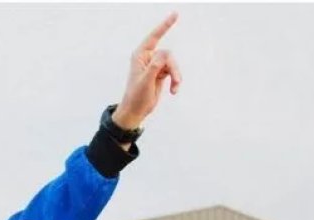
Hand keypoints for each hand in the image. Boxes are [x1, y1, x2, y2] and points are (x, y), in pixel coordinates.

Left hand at [113, 12, 180, 129]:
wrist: (136, 111)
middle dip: (173, 68)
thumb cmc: (136, 96)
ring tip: (175, 88)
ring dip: (176, 76)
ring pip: (172, 63)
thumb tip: (164, 54)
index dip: (164, 26)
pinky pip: (173, 72)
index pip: (154, 37)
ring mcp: (154, 66)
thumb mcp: (145, 81)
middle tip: (177, 81)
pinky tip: (174, 90)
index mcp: (140, 56)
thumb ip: (154, 66)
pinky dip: (175, 81)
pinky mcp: (160, 73)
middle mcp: (147, 58)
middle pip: (167, 55)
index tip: (175, 14)